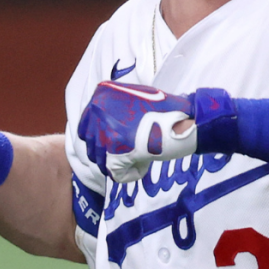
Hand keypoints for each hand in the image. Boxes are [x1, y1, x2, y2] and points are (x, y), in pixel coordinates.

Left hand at [77, 81, 198, 182]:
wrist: (182, 120)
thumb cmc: (165, 108)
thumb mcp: (136, 94)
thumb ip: (116, 105)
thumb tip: (105, 121)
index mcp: (100, 94)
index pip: (86, 123)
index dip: (101, 136)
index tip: (115, 141)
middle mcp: (97, 111)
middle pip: (91, 142)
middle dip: (107, 150)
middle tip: (128, 151)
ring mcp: (103, 132)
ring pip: (100, 160)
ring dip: (118, 162)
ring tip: (139, 156)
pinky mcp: (113, 153)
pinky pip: (114, 173)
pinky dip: (129, 174)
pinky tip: (144, 165)